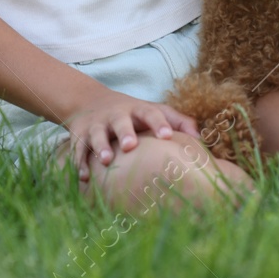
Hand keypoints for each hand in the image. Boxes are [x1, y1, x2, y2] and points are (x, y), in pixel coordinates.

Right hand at [61, 90, 199, 182]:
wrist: (89, 100)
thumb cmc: (131, 113)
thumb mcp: (152, 111)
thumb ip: (177, 121)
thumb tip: (200, 139)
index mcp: (137, 110)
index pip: (151, 113)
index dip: (159, 124)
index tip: (167, 136)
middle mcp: (116, 115)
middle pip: (120, 121)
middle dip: (125, 132)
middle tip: (130, 146)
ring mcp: (96, 124)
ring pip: (97, 134)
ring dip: (99, 146)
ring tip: (104, 160)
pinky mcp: (79, 135)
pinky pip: (77, 149)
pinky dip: (79, 162)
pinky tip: (84, 177)